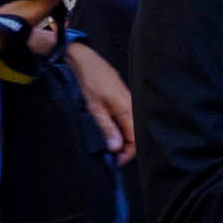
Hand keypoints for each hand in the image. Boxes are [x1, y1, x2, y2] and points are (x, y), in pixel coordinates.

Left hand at [66, 40, 134, 161]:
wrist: (86, 60)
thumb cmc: (90, 81)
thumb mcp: (95, 108)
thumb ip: (107, 129)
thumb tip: (116, 147)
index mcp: (126, 109)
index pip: (135, 138)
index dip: (128, 153)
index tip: (118, 161)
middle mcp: (131, 104)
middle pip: (136, 133)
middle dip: (128, 147)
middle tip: (115, 156)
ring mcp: (129, 99)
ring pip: (133, 125)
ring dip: (125, 138)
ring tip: (112, 144)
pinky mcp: (124, 96)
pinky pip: (129, 116)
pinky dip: (124, 127)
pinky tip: (114, 130)